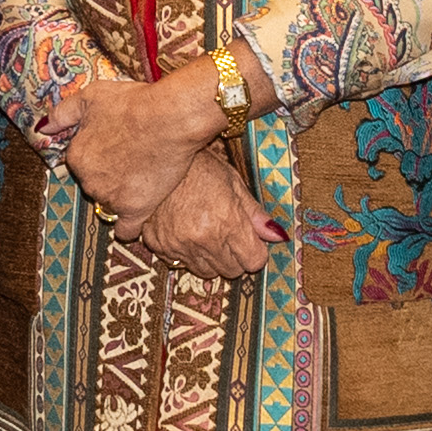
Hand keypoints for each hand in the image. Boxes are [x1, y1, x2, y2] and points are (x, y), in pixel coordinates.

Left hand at [53, 43, 266, 226]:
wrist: (170, 117)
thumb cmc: (133, 103)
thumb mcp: (91, 96)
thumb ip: (63, 114)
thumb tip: (42, 127)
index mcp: (76, 156)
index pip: (83, 161)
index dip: (101, 152)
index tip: (117, 144)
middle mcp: (88, 181)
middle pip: (96, 182)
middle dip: (111, 173)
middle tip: (133, 156)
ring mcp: (111, 197)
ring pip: (110, 203)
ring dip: (122, 194)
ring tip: (144, 175)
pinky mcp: (136, 210)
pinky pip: (126, 230)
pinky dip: (129, 226)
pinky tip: (138, 215)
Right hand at [130, 145, 287, 279]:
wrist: (153, 158)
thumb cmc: (196, 166)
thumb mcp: (231, 182)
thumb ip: (255, 214)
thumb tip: (278, 236)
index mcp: (227, 221)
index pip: (254, 261)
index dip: (254, 250)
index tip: (249, 240)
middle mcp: (203, 239)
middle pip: (231, 271)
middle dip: (234, 256)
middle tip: (226, 234)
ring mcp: (179, 245)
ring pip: (206, 272)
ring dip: (210, 258)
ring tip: (205, 233)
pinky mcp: (158, 245)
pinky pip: (179, 263)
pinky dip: (185, 253)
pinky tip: (184, 231)